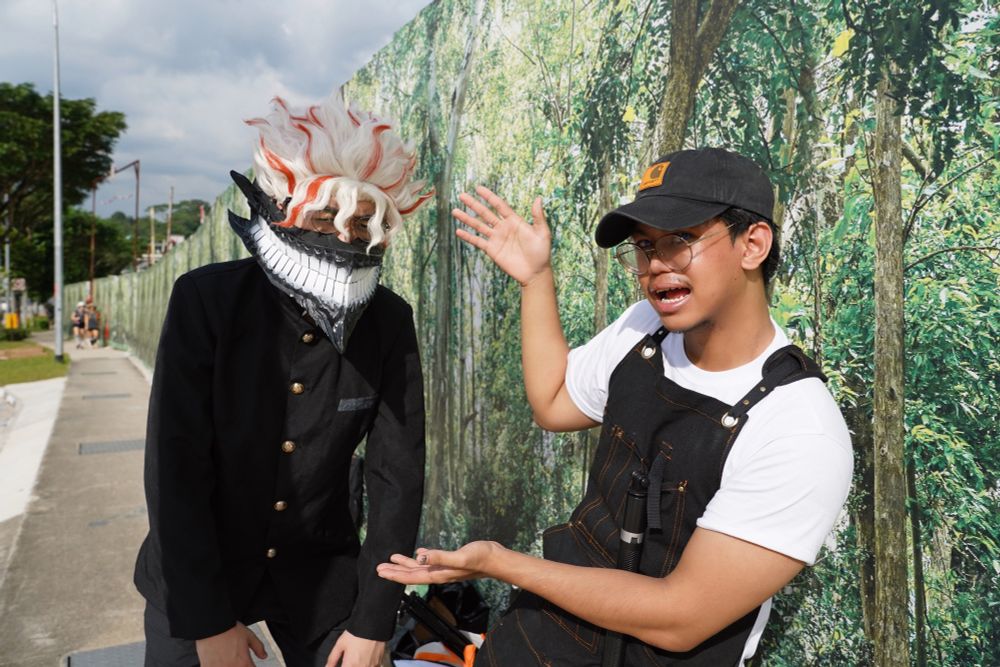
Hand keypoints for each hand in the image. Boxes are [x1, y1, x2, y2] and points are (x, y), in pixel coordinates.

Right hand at [194, 622, 265, 666]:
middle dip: (239, 665)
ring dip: (228, 665)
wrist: (212, 627)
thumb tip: (264, 656)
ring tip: (226, 658)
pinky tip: (218, 660)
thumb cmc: (229, 629)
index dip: (250, 665)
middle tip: (236, 658)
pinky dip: (217, 664)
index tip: (248, 662)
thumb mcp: (249, 636)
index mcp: (244, 663)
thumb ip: (258, 647)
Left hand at [324, 630, 384, 666]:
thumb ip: (332, 659)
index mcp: (350, 665)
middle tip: (349, 661)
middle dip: (349, 666)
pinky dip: (367, 666)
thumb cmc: (356, 634)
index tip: (343, 664)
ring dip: (358, 666)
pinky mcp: (379, 663)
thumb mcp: (340, 644)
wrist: (373, 625)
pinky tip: (364, 661)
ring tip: (356, 660)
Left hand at [376, 541, 502, 584]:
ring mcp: (445, 568)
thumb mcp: (460, 557)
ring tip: (392, 560)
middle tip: (379, 568)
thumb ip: (441, 557)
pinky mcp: (450, 561)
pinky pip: (431, 561)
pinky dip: (421, 558)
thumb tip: (421, 557)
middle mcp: (440, 573)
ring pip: (420, 568)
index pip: (412, 576)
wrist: (496, 559)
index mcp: (439, 574)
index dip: (396, 575)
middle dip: (395, 572)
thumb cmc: (480, 558)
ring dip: (405, 565)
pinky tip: (417, 554)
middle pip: (413, 574)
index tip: (381, 572)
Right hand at [453, 186, 551, 285]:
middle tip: (462, 195)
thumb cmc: (541, 252)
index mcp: (514, 221)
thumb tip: (538, 198)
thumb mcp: (542, 233)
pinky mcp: (492, 250)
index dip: (489, 196)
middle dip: (473, 204)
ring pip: (478, 226)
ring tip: (455, 211)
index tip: (478, 188)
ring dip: (467, 218)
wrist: (535, 272)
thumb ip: (538, 216)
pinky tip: (458, 231)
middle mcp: (503, 228)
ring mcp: (497, 239)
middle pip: (485, 213)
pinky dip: (468, 237)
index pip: (499, 205)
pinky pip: (478, 242)